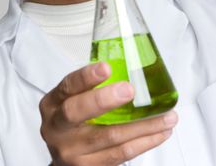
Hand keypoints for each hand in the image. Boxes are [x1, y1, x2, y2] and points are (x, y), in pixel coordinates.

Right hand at [39, 62, 177, 165]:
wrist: (63, 153)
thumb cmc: (72, 118)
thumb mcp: (72, 99)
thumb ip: (91, 86)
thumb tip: (130, 65)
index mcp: (53, 103)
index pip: (68, 86)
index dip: (86, 77)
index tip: (106, 68)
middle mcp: (56, 127)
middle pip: (77, 112)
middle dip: (105, 100)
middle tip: (130, 89)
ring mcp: (71, 151)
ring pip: (109, 136)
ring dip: (142, 125)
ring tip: (166, 116)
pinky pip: (120, 154)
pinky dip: (143, 142)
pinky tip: (159, 133)